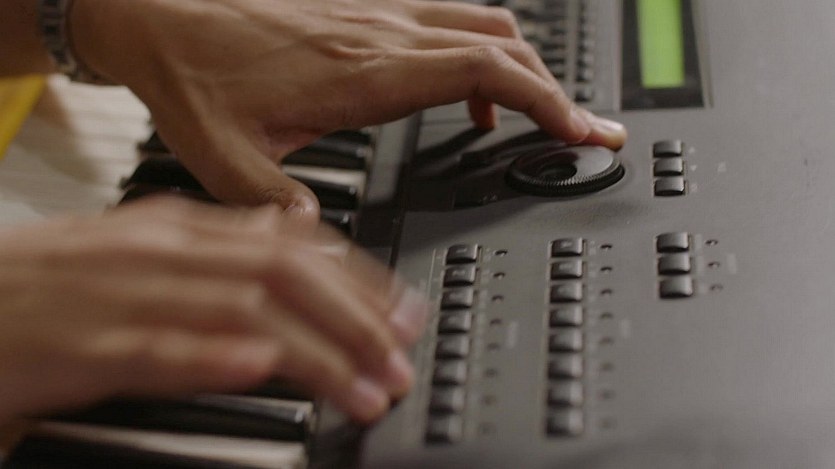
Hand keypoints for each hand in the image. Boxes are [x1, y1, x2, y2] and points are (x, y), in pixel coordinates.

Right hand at [0, 197, 427, 423]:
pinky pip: (154, 350)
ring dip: (312, 353)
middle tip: (400, 359)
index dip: (358, 281)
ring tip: (362, 388)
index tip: (402, 313)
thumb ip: (218, 248)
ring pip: (236, 314)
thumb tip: (287, 238)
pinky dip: (209, 357)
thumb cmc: (54, 283)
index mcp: (179, 231)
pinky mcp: (78, 350)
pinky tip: (256, 369)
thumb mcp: (145, 250)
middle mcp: (161, 255)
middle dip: (355, 320)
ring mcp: (121, 299)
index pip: (293, 247)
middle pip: (282, 278)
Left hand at [71, 0, 625, 221]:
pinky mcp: (368, 14)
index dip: (545, 102)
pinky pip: (451, 24)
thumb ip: (280, 210)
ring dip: (525, 67)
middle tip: (587, 130)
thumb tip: (320, 246)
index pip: (485, 73)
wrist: (161, 17)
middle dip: (558, 90)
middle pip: (504, 46)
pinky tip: (469, 98)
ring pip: (484, 26)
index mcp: (366, 73)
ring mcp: (380, 17)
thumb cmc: (195, 79)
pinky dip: (483, 58)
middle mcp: (384, 35)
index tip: (580, 133)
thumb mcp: (230, 162)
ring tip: (543, 113)